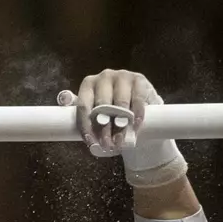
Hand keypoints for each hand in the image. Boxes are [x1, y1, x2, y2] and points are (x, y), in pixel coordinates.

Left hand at [60, 68, 186, 187]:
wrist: (138, 106)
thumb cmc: (113, 113)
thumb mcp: (98, 116)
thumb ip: (91, 125)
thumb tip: (92, 145)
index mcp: (88, 85)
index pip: (83, 106)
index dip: (86, 126)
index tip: (92, 143)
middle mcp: (104, 77)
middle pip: (101, 105)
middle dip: (104, 128)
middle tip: (108, 145)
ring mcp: (122, 76)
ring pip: (120, 103)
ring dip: (120, 125)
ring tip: (120, 141)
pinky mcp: (139, 79)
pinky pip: (137, 99)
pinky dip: (136, 115)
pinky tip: (136, 127)